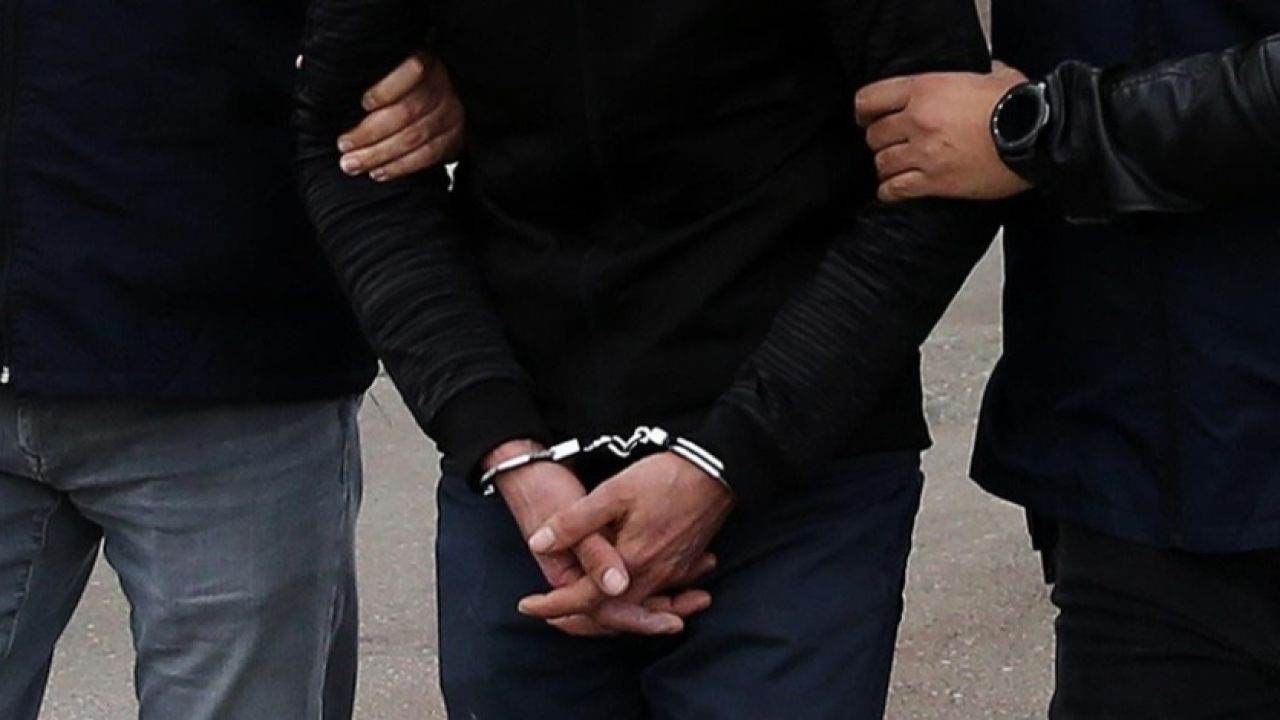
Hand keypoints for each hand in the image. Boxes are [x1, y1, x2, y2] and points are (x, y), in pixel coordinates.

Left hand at [336, 52, 464, 181]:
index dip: (387, 89)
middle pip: (407, 112)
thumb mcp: (390, 65)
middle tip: (344, 145)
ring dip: (379, 154)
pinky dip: (399, 167)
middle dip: (370, 132)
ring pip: (414, 138)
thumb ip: (367, 71)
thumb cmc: (403, 81)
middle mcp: (443, 86)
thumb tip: (321, 77)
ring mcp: (452, 114)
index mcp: (427, 60)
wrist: (445, 98)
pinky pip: (427, 156)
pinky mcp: (454, 138)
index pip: (413, 71)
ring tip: (351, 163)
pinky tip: (377, 171)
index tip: (363, 103)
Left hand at [520, 453, 733, 628]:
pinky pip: (659, 595)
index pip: (585, 600)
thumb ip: (574, 521)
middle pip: (611, 614)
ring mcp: (675, 573)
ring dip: (609, 612)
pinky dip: (637, 599)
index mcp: (632, 564)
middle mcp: (655, 577)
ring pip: (636, 607)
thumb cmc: (665, 478)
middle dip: (578, 617)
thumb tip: (539, 543)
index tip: (527, 605)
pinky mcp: (687, 563)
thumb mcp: (612, 493)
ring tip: (582, 607)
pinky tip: (625, 588)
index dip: (553, 606)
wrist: (718, 469)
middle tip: (550, 612)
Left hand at [854, 64, 1032, 201]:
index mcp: (926, 89)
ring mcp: (924, 153)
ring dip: (886, 166)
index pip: (871, 99)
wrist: (1038, 136)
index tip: (865, 117)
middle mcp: (918, 120)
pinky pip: (895, 189)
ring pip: (882, 163)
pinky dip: (889, 192)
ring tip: (895, 168)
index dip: (864, 111)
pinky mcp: (934, 182)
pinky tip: (891, 191)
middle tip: (890, 144)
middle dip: (880, 140)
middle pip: (875, 135)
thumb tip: (978, 74)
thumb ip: (972, 74)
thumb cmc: (1021, 105)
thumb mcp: (992, 75)